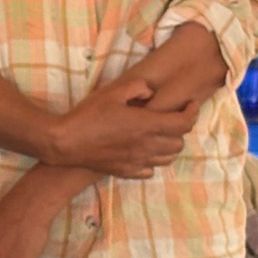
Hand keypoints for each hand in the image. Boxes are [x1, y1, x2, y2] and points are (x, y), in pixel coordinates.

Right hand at [45, 77, 199, 177]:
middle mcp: (147, 146)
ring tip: (159, 136)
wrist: (65, 143)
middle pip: (179, 142)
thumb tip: (151, 92)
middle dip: (180, 129)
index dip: (192, 112)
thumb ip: (137, 87)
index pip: (184, 123)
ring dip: (169, 146)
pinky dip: (153, 162)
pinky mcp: (126, 171)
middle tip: (171, 118)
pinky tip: (143, 152)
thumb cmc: (87, 115)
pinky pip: (150, 170)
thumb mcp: (112, 92)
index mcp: (146, 125)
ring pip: (168, 158)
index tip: (191, 104)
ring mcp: (137, 161)